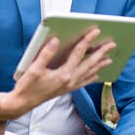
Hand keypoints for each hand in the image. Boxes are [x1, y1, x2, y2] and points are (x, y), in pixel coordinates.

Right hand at [0, 29, 114, 119]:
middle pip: (89, 64)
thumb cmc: (27, 86)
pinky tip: (96, 75)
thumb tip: (56, 40)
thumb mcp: (34, 68)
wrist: (23, 103)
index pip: (78, 53)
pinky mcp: (66, 89)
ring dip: (99, 65)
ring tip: (109, 59)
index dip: (87, 41)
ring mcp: (69, 86)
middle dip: (101, 53)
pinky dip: (91, 77)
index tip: (95, 31)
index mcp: (63, 74)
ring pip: (89, 73)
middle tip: (111, 45)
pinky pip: (83, 82)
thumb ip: (46, 54)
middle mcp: (69, 80)